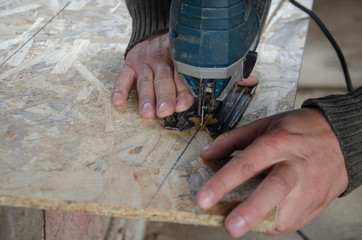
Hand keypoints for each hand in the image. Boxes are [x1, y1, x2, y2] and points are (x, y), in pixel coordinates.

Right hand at [111, 32, 193, 117]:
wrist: (153, 32)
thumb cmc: (172, 54)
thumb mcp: (183, 61)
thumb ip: (186, 81)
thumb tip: (185, 103)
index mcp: (178, 61)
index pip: (181, 78)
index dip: (182, 92)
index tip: (182, 105)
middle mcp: (161, 61)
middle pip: (163, 80)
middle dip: (164, 96)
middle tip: (165, 111)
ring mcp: (144, 63)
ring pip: (146, 81)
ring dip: (146, 98)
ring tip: (146, 112)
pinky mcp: (130, 63)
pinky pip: (124, 76)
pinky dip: (120, 89)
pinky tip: (118, 101)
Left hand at [196, 108, 347, 236]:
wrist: (341, 137)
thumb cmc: (301, 130)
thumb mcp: (265, 124)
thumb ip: (233, 139)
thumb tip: (208, 154)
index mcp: (278, 143)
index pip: (246, 164)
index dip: (223, 183)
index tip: (204, 199)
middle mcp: (294, 166)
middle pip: (272, 191)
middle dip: (249, 211)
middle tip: (230, 226)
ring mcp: (308, 187)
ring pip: (285, 213)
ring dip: (260, 222)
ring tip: (243, 221)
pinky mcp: (317, 203)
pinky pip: (293, 221)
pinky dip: (273, 223)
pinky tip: (263, 216)